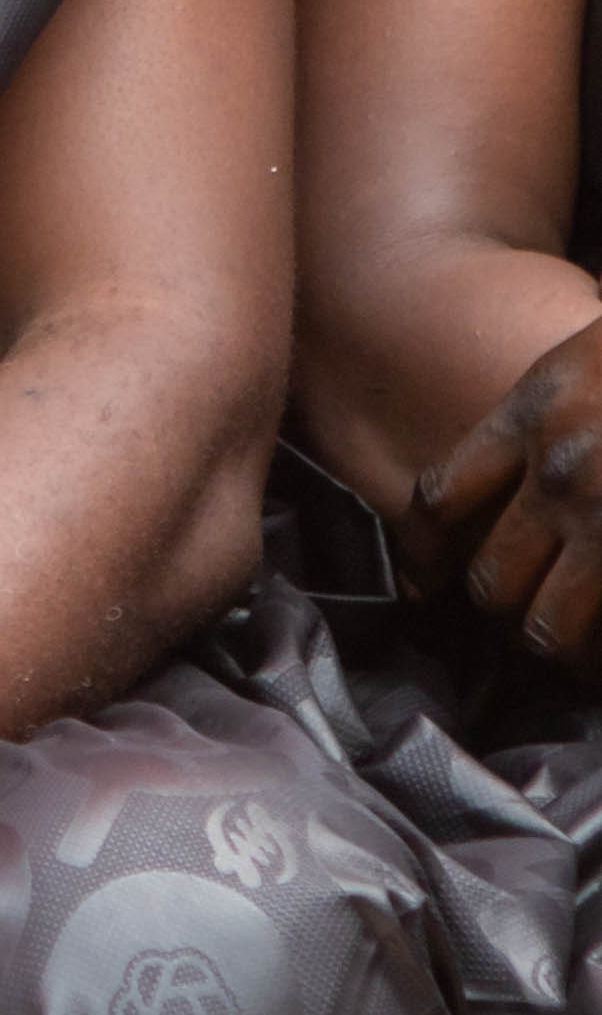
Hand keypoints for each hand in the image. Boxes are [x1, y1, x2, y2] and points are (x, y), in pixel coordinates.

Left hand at [405, 313, 601, 658]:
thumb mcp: (595, 355)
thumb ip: (562, 410)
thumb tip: (539, 473)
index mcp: (540, 409)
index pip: (443, 496)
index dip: (429, 552)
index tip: (429, 584)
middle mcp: (564, 468)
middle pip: (490, 580)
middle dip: (512, 615)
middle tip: (541, 629)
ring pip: (549, 626)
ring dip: (566, 651)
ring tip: (587, 659)